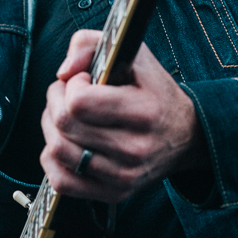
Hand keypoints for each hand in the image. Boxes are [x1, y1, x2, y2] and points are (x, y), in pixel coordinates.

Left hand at [40, 30, 207, 202]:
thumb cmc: (155, 91)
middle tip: (66, 92)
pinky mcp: (113, 193)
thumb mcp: (135, 55)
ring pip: (57, 151)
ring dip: (51, 127)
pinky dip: (52, 160)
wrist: (186, 136)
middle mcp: (135, 149)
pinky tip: (65, 142)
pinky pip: (61, 181)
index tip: (84, 79)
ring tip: (66, 114)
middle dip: (55, 100)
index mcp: (144, 112)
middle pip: (64, 125)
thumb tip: (62, 71)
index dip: (72, 85)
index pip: (79, 102)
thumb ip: (91, 44)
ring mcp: (124, 176)